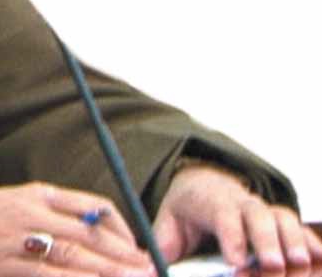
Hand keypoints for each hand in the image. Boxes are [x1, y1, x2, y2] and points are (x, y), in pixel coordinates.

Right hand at [0, 182, 154, 276]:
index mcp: (33, 194)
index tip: (134, 246)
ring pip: (71, 261)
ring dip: (105, 274)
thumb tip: (92, 233)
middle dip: (122, 256)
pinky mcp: (1, 270)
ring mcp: (14, 245)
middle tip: (149, 270)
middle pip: (86, 236)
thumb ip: (49, 213)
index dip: (118, 228)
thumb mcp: (11, 203)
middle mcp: (27, 215)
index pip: (88, 205)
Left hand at [153, 164, 321, 268]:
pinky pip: (299, 229)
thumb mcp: (166, 227)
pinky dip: (310, 243)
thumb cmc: (185, 214)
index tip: (234, 261)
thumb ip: (160, 250)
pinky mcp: (280, 223)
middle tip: (271, 264)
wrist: (203, 186)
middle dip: (265, 240)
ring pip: (282, 218)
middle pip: (257, 216)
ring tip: (298, 264)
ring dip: (292, 242)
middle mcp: (240, 204)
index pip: (222, 216)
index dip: (230, 237)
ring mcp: (263, 211)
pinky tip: (316, 260)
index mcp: (210, 202)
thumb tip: (148, 271)